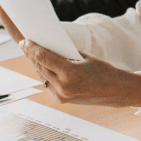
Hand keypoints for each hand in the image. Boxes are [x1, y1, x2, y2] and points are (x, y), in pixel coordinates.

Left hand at [20, 39, 140, 108]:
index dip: (32, 48)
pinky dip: (44, 72)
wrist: (115, 91)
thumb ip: (65, 54)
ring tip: (31, 52)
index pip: (44, 58)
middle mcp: (63, 87)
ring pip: (42, 75)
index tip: (25, 41)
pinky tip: (42, 64)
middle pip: (40, 66)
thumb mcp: (84, 58)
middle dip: (32, 54)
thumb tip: (49, 47)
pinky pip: (48, 83)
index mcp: (70, 74)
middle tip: (25, 44)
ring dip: (36, 64)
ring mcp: (61, 96)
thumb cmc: (103, 71)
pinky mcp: (61, 100)